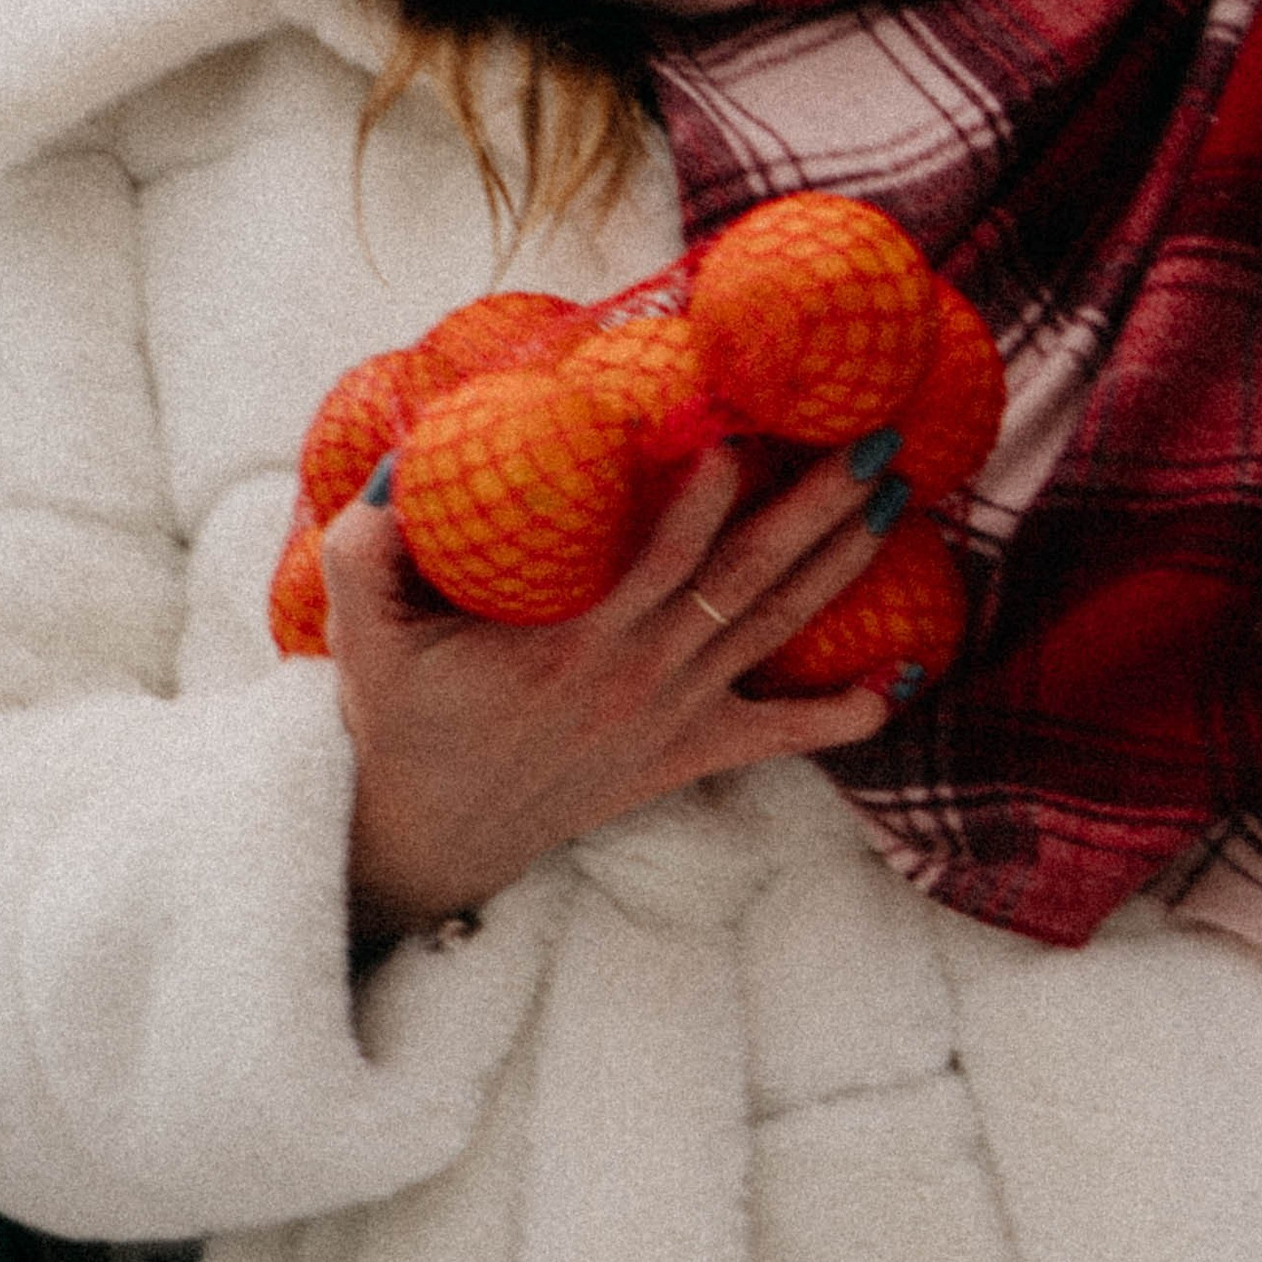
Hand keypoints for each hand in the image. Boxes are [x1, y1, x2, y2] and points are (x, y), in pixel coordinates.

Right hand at [320, 443, 895, 946]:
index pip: (661, 558)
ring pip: (773, 629)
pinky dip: (842, 716)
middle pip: (746, 578)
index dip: (708, 495)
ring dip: (840, 565)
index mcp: (574, 642)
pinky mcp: (688, 754)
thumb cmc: (405, 720)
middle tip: (871, 443)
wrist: (434, 833)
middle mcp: (641, 675)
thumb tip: (398, 466)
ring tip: (896, 503)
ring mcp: (674, 716)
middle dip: (816, 508)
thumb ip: (368, 550)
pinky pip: (780, 737)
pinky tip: (897, 684)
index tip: (746, 429)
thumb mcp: (363, 634)